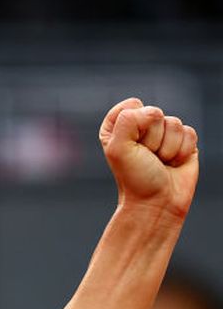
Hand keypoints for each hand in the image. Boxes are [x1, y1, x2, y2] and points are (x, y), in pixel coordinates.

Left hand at [100, 99, 198, 219]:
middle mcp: (140, 128)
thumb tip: (154, 112)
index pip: (131, 105)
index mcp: (118, 127)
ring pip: (174, 122)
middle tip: (147, 158)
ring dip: (167, 147)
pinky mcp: (183, 142)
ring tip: (159, 162)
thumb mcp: (118, 149)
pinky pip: (189, 132)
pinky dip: (182, 150)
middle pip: (155, 113)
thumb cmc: (135, 178)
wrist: (158, 203)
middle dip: (152, 138)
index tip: (130, 146)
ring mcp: (163, 134)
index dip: (134, 125)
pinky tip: (173, 163)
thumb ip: (127, 120)